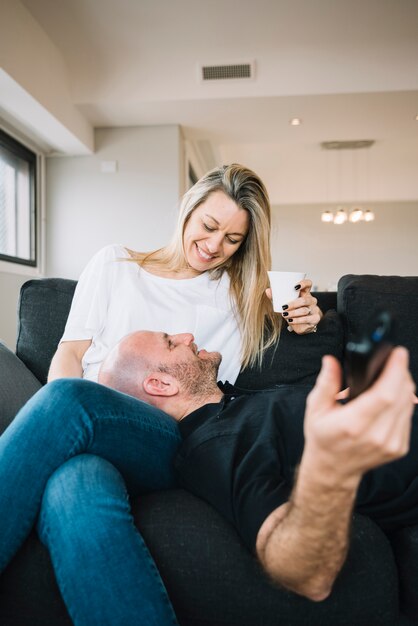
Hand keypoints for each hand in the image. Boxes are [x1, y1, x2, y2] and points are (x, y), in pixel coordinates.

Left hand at [266, 279, 321, 334]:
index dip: (304, 283)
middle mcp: (311, 300)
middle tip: (283, 307)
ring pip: (304, 310)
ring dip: (293, 313)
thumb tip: (268, 290)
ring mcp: (314, 309)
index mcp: (305, 293)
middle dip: (293, 304)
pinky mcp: (315, 318)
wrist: (303, 325)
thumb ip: (276, 297)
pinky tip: (291, 321)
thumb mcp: (285, 304)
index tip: (295, 287)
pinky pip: (307, 319)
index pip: (308, 284)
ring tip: (284, 314)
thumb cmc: (294, 311)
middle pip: (304, 300)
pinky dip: (297, 320)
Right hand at [302, 349, 415, 487]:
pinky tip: (392, 395)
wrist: (333, 469)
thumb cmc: (324, 437)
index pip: (385, 395)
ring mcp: (390, 443)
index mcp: (353, 424)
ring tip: (392, 375)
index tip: (397, 354)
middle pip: (401, 396)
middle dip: (401, 372)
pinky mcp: (399, 447)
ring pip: (408, 404)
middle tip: (394, 359)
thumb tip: (331, 361)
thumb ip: (326, 383)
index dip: (395, 371)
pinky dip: (404, 401)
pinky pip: (408, 415)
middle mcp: (376, 436)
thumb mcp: (315, 408)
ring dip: (404, 385)